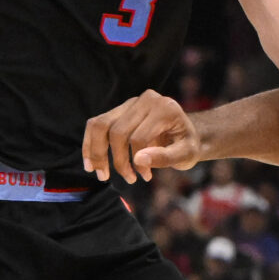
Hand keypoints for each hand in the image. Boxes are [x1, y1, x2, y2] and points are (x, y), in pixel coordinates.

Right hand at [83, 90, 202, 182]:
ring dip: (96, 152)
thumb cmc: (188, 145)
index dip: (138, 162)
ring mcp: (130, 103)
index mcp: (164, 108)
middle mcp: (145, 100)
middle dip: (116, 160)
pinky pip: (97, 124)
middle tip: (125, 179)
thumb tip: (139, 160)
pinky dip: (90, 143)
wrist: (186, 133)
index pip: (139, 137)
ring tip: (99, 173)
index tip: (145, 177)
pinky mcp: (120, 109)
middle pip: (117, 131)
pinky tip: (91, 162)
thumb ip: (165, 157)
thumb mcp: (186, 154)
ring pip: (101, 125)